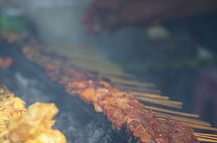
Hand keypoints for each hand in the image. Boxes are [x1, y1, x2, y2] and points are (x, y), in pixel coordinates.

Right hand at [83, 0, 216, 32]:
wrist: (161, 9)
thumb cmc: (141, 8)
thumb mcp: (122, 16)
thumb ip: (108, 22)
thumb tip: (93, 29)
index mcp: (112, 1)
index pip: (95, 5)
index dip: (89, 14)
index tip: (85, 24)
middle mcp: (115, 5)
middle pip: (100, 12)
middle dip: (93, 21)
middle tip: (89, 32)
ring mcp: (121, 12)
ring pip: (106, 18)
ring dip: (100, 26)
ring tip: (96, 35)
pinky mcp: (127, 18)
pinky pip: (115, 23)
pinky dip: (110, 28)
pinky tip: (108, 34)